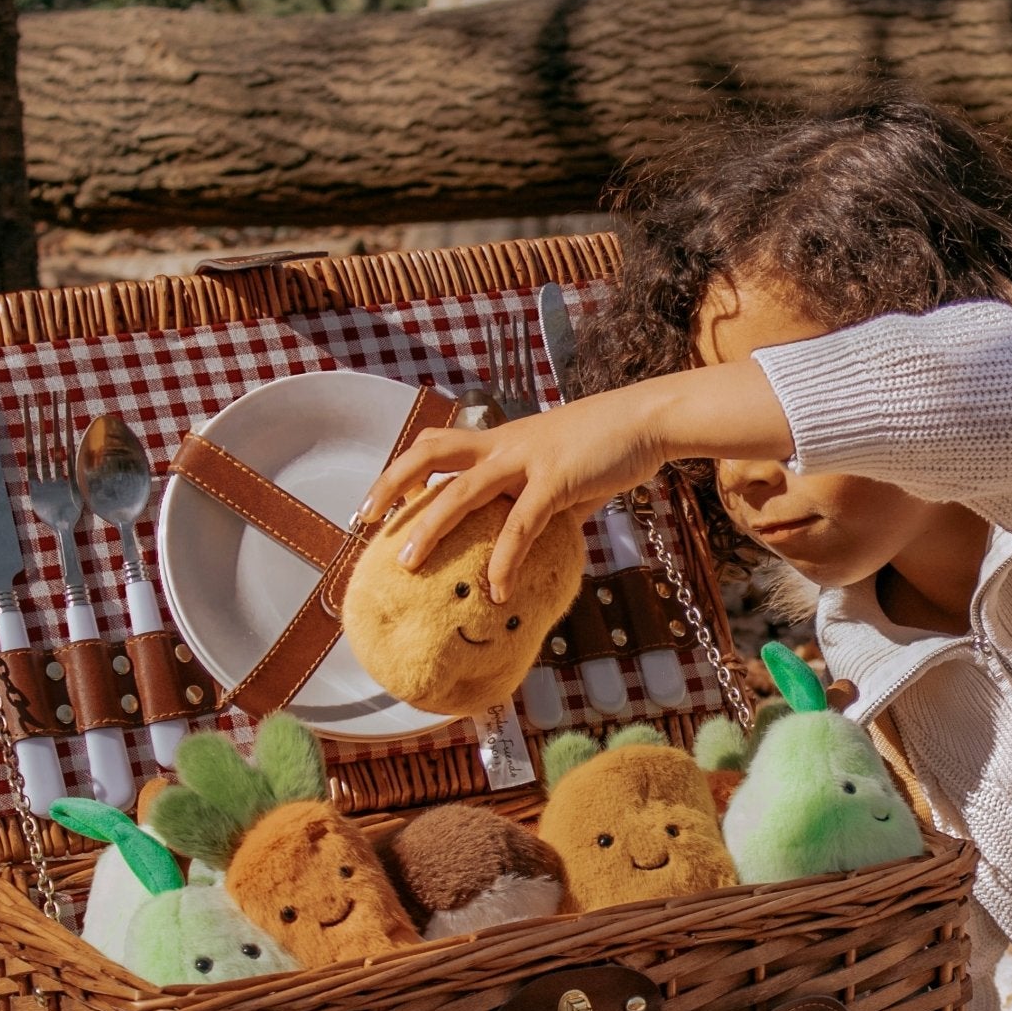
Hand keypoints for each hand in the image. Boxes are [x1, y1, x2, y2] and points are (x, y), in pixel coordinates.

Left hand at [358, 386, 673, 602]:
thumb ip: (542, 501)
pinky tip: (497, 591)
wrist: (647, 420)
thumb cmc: (607, 445)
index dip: (402, 470)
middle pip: (430, 455)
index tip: (376, 502)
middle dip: (391, 484)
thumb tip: (535, 540)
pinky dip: (504, 560)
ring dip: (431, 528)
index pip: (437, 446)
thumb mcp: (563, 471)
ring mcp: (526, 460)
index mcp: (501, 440)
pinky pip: (520, 526)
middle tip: (364, 520)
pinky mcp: (555, 481)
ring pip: (462, 492)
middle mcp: (504, 445)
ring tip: (409, 564)